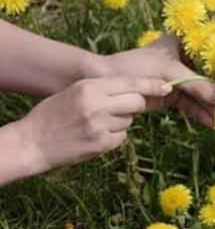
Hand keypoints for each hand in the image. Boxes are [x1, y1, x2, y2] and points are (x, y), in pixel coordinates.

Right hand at [14, 77, 170, 174]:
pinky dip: (114, 137)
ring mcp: (100, 126)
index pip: (131, 83)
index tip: (167, 86)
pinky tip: (94, 136)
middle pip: (137, 102)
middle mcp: (97, 105)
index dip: (152, 85)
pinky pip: (122, 136)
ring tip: (96, 123)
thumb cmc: (55, 113)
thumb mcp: (76, 91)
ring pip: (129, 120)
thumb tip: (138, 89)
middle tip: (119, 108)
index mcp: (90, 87)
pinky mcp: (102, 144)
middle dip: (135, 104)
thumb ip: (103, 89)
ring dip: (120, 122)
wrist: (33, 142)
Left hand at [93, 33, 214, 126]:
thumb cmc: (135, 66)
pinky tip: (210, 122)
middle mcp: (184, 57)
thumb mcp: (171, 73)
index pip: (213, 53)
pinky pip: (190, 103)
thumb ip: (199, 86)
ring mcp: (178, 76)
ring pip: (201, 91)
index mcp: (184, 42)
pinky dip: (199, 112)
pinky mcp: (171, 93)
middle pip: (210, 75)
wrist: (102, 81)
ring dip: (211, 105)